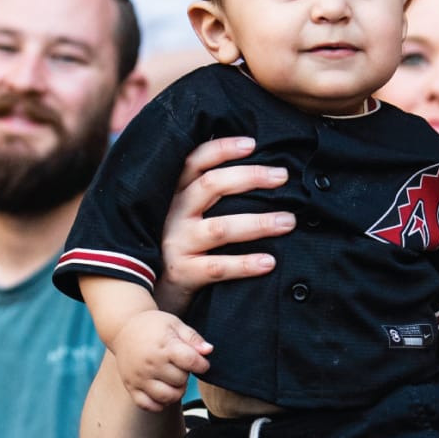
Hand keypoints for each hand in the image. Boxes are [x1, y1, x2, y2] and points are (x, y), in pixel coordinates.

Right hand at [110, 310, 211, 411]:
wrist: (123, 328)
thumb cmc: (153, 326)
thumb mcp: (175, 324)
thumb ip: (193, 338)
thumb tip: (208, 351)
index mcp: (164, 346)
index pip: (191, 362)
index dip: (202, 365)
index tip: (200, 363)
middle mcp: (150, 363)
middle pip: (180, 380)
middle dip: (185, 375)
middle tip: (179, 366)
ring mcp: (139, 377)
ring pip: (167, 397)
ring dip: (176, 391)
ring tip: (173, 380)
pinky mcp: (130, 386)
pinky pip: (148, 405)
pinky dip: (159, 403)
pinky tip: (162, 391)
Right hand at [156, 137, 293, 312]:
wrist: (150, 293)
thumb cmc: (180, 245)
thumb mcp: (183, 213)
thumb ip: (205, 192)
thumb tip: (253, 166)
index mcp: (175, 194)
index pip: (194, 161)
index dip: (222, 149)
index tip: (253, 143)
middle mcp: (173, 214)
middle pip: (210, 185)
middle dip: (250, 177)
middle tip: (282, 176)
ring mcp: (176, 244)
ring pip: (220, 228)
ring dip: (258, 223)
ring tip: (288, 221)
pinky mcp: (182, 274)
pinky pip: (217, 267)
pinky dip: (244, 264)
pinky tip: (269, 262)